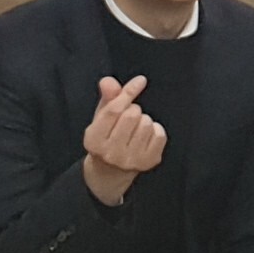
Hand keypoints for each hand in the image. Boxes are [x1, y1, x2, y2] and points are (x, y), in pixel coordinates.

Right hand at [77, 73, 166, 204]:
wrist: (111, 171)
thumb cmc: (107, 138)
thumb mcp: (101, 118)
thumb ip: (107, 98)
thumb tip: (108, 81)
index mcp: (93, 140)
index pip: (113, 111)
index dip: (128, 93)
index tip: (141, 80)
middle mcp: (110, 153)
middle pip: (132, 115)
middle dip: (133, 110)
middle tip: (128, 118)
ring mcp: (130, 160)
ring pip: (147, 123)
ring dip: (144, 120)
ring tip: (135, 129)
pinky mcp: (148, 162)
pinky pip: (160, 134)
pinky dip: (156, 130)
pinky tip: (145, 137)